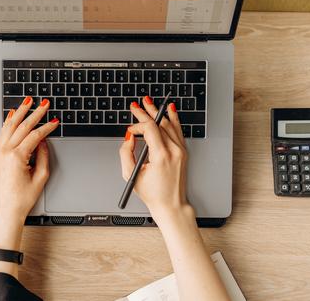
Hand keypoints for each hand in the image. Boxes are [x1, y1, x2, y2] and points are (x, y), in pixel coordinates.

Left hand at [0, 96, 58, 254]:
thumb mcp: (40, 178)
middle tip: (44, 104)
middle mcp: (6, 152)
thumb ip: (43, 157)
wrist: (6, 208)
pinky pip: (2, 133)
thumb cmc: (21, 198)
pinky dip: (8, 122)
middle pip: (22, 126)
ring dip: (20, 112)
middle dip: (35, 113)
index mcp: (17, 157)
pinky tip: (12, 114)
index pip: (35, 136)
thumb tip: (43, 142)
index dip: (47, 127)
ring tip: (27, 102)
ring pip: (10, 126)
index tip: (55, 122)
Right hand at [119, 96, 192, 222]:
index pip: (149, 129)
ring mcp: (181, 151)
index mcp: (161, 156)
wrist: (172, 205)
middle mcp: (174, 151)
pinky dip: (173, 119)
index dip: (137, 125)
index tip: (130, 131)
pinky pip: (178, 130)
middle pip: (160, 123)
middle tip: (137, 104)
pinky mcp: (183, 152)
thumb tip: (128, 138)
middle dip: (146, 112)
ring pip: (169, 124)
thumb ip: (125, 153)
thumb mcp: (131, 175)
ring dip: (158, 113)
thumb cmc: (153, 194)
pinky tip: (170, 110)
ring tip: (149, 103)